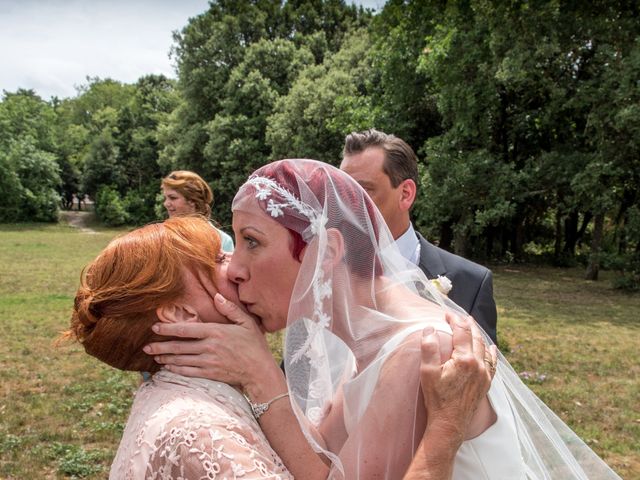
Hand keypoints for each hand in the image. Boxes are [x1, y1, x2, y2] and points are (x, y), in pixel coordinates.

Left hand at [144, 293, 280, 391]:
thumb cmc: (255, 345)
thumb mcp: (246, 322)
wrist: (260, 371)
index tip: (155, 328)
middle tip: (145, 347)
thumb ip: (230, 309)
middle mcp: (209, 347)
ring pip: (181, 360)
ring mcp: (208, 362)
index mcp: (216, 332)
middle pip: (179, 346)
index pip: (186, 329)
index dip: (168, 329)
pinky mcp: (210, 374)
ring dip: (165, 358)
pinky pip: (188, 372)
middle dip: (160, 346)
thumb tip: (216, 296)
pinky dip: (175, 369)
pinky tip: (167, 367)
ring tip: (153, 356)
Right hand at [420, 313, 496, 444]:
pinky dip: (491, 352)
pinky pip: (492, 363)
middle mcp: (478, 364)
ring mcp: (484, 374)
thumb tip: (430, 329)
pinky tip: (492, 348)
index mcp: (464, 359)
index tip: (446, 313)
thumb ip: (429, 347)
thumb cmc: (437, 398)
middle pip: (475, 337)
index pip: (461, 331)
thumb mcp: (427, 372)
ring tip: (472, 327)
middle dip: (467, 324)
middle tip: (460, 316)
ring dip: (478, 335)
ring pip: (484, 348)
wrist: (449, 424)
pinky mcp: (486, 383)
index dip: (454, 319)